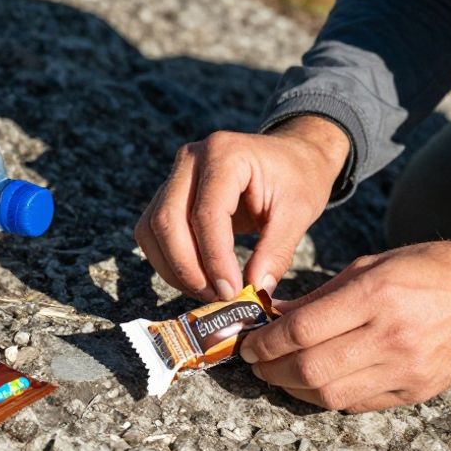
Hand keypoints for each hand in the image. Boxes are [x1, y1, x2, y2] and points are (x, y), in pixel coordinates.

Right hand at [135, 116, 349, 300]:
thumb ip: (276, 252)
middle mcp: (192, 158)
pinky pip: (153, 232)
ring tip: (209, 291)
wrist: (292, 157)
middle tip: (218, 297)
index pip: (206, 213)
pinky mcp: (169, 193)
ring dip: (174, 268)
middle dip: (188, 268)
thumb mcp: (298, 213)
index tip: (231, 292)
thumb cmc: (298, 179)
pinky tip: (198, 278)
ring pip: (152, 229)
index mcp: (226, 154)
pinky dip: (169, 261)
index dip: (214, 258)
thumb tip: (255, 291)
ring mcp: (176, 174)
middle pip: (168, 220)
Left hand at [242, 237, 450, 411]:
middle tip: (256, 363)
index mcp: (377, 295)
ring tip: (279, 375)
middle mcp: (390, 336)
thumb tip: (277, 316)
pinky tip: (316, 383)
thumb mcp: (375, 264)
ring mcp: (406, 370)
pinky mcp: (417, 392)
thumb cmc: (435, 268)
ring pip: (330, 395)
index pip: (302, 330)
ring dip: (294, 389)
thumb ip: (324, 294)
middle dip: (272, 370)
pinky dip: (328, 397)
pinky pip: (358, 404)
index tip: (249, 343)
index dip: (266, 342)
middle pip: (310, 369)